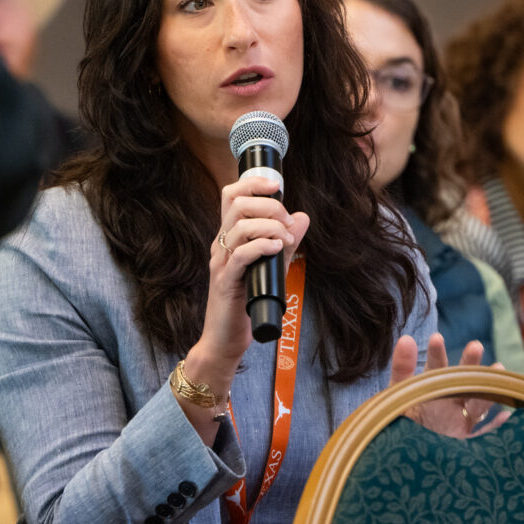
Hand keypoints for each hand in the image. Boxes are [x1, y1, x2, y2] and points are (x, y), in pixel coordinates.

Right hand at [183, 176, 308, 396]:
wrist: (225, 340)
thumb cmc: (246, 303)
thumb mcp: (270, 267)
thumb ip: (284, 242)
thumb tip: (302, 217)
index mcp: (229, 238)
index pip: (232, 196)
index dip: (252, 182)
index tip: (277, 186)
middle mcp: (221, 245)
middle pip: (236, 204)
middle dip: (268, 205)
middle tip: (286, 222)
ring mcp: (221, 263)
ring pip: (238, 227)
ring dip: (269, 226)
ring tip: (285, 240)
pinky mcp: (225, 283)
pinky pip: (240, 255)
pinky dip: (261, 246)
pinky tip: (276, 249)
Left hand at [389, 334, 505, 437]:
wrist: (403, 455)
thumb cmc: (399, 422)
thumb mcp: (397, 395)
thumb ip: (402, 369)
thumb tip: (406, 338)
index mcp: (432, 386)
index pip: (436, 366)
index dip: (437, 353)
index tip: (436, 338)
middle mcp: (449, 400)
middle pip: (463, 380)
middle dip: (470, 363)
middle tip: (475, 346)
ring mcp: (460, 419)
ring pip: (478, 402)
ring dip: (489, 388)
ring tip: (498, 370)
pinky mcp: (466, 440)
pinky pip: (484, 434)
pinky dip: (496, 426)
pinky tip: (506, 415)